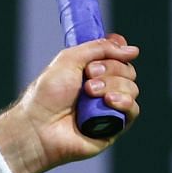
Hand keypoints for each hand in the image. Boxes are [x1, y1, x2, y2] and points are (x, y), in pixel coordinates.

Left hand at [0, 35, 141, 172]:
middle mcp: (103, 88)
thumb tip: (132, 50)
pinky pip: (133, 111)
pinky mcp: (114, 127)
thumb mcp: (69, 60)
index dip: (119, 50)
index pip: (118, 56)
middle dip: (111, 68)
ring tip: (90, 92)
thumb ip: (98, 48)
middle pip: (128, 71)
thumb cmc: (47, 95)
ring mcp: (109, 107)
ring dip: (113, 85)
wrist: (38, 125)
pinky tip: (109, 101)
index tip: (117, 45)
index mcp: (91, 71)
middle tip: (88, 74)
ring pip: (132, 89)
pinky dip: (124, 102)